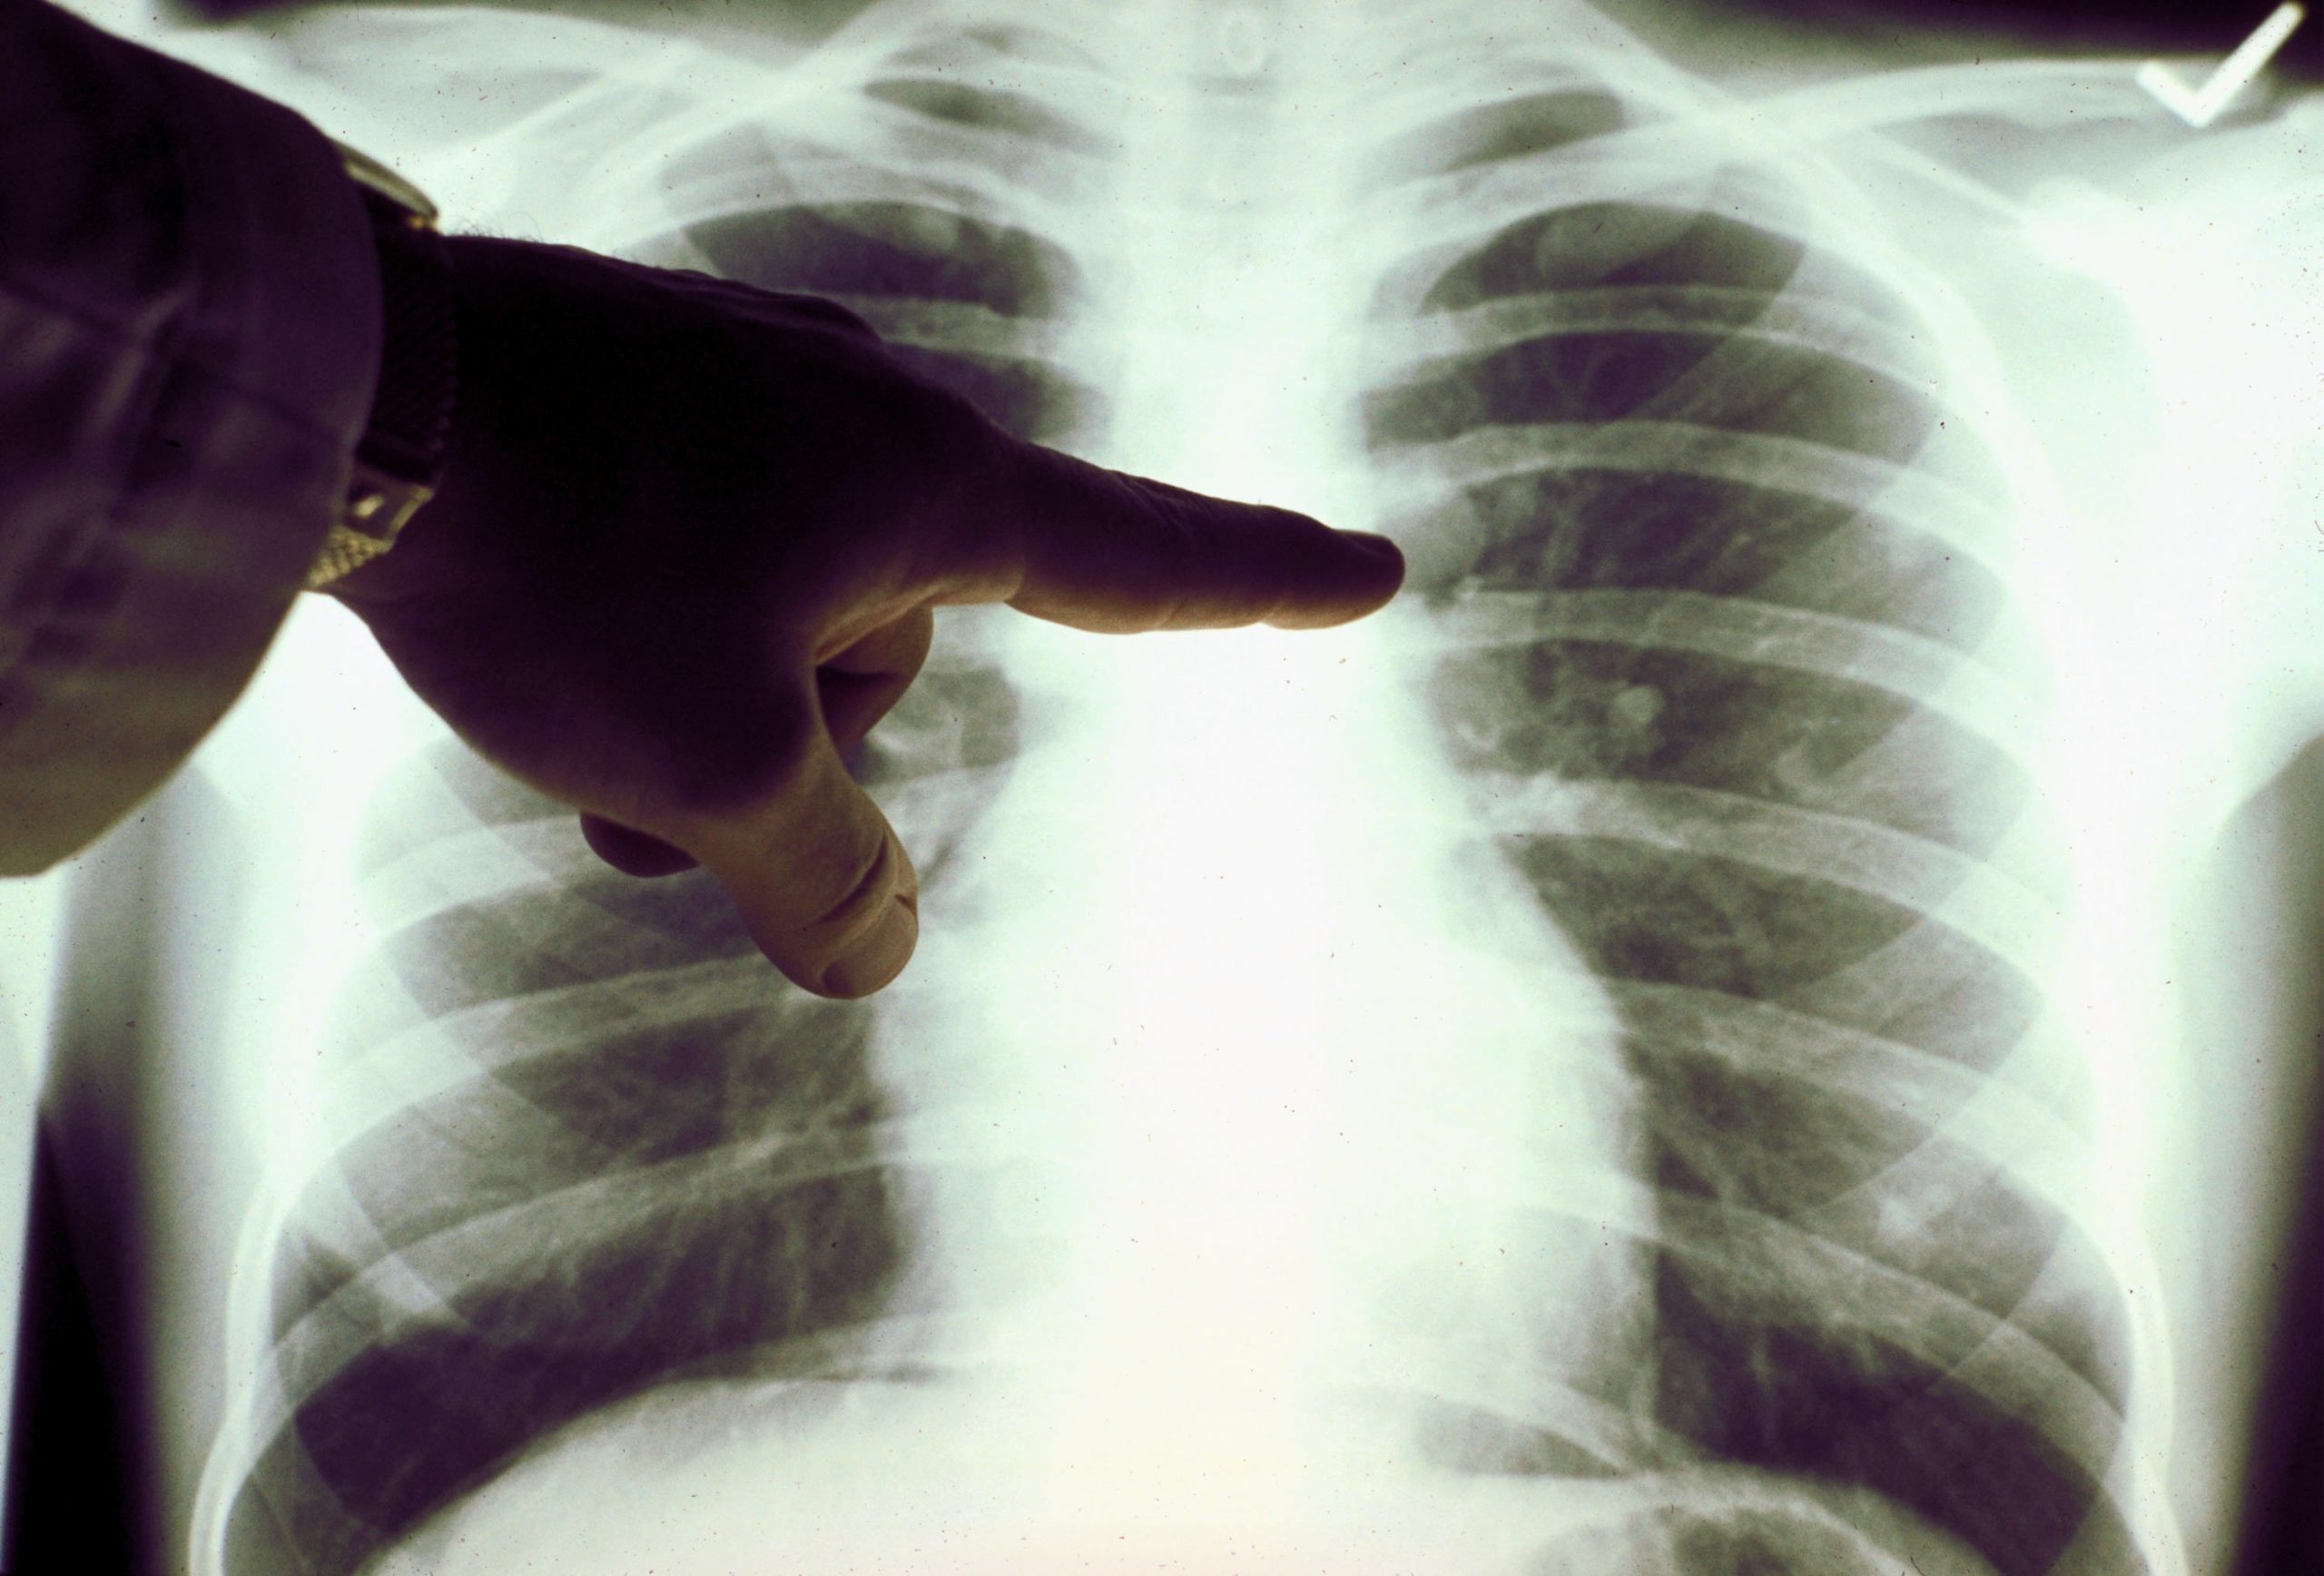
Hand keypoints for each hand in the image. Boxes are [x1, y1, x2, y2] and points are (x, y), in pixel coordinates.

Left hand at [328, 236, 1404, 998]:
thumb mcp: (712, 771)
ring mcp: (751, 380)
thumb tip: (875, 955)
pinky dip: (646, 624)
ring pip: (776, 606)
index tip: (1372, 571)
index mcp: (932, 484)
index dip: (1264, 585)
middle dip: (787, 745)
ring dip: (695, 700)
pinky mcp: (650, 377)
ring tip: (566, 716)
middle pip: (890, 648)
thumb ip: (824, 881)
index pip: (1141, 555)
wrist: (343, 381)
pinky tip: (540, 622)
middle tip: (646, 789)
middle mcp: (863, 409)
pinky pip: (698, 540)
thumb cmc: (560, 566)